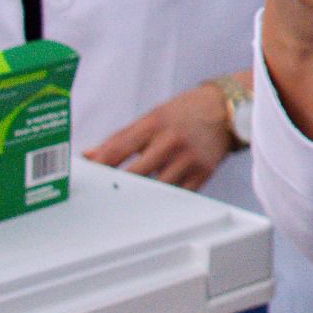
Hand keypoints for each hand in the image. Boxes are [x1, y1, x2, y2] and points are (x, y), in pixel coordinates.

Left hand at [84, 83, 232, 189]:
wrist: (226, 109)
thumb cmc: (185, 112)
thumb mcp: (152, 117)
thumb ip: (120, 138)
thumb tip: (89, 155)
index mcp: (154, 124)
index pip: (116, 150)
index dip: (96, 167)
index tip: (85, 179)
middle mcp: (171, 141)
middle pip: (133, 174)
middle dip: (115, 186)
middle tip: (101, 197)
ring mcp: (188, 159)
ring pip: (155, 189)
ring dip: (140, 197)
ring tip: (126, 203)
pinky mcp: (203, 173)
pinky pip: (177, 195)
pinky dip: (164, 200)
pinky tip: (154, 202)